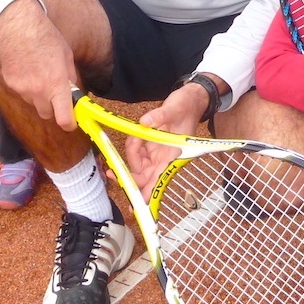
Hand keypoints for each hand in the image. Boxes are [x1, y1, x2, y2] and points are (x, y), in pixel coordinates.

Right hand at [0, 0, 78, 129]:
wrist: (18, 25)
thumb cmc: (46, 37)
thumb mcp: (66, 56)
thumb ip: (70, 79)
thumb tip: (73, 93)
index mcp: (56, 84)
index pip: (63, 119)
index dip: (70, 123)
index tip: (72, 121)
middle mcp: (38, 90)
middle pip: (47, 115)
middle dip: (53, 108)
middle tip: (56, 94)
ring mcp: (21, 88)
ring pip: (33, 103)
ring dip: (39, 96)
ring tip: (40, 74)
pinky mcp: (10, 83)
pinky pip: (22, 93)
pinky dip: (26, 87)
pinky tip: (28, 69)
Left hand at [125, 85, 207, 201]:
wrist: (192, 99)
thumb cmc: (187, 106)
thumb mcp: (173, 108)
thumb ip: (159, 116)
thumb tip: (144, 122)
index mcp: (173, 153)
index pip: (159, 178)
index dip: (148, 191)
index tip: (137, 205)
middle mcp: (166, 157)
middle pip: (145, 175)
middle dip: (129, 176)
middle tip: (112, 173)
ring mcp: (159, 152)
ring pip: (139, 164)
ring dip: (132, 154)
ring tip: (135, 136)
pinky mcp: (154, 145)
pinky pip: (139, 152)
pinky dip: (134, 146)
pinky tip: (136, 135)